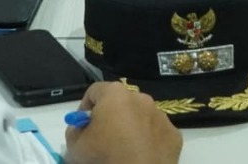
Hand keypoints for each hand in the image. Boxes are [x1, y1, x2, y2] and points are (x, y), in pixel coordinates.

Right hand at [65, 81, 182, 163]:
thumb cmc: (105, 156)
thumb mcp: (75, 146)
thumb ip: (74, 131)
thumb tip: (80, 128)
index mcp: (115, 95)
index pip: (94, 91)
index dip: (85, 107)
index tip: (82, 125)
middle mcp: (141, 98)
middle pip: (120, 102)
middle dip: (110, 116)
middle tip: (102, 137)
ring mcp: (160, 116)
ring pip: (140, 116)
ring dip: (131, 127)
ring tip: (123, 148)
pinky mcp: (173, 134)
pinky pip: (156, 133)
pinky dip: (148, 140)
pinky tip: (141, 155)